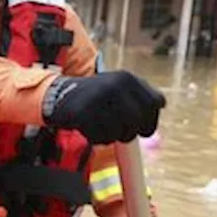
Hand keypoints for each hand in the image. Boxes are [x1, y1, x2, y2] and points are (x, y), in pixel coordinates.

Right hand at [41, 71, 165, 144]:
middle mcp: (115, 86)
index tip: (142, 128)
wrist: (56, 95)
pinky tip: (88, 129)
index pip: (156, 103)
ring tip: (101, 127)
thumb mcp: (117, 86)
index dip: (151, 119)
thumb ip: (139, 95)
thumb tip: (160, 104)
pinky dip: (97, 139)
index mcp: (127, 77)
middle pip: (139, 121)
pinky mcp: (84, 114)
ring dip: (112, 136)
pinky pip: (101, 137)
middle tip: (120, 132)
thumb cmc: (93, 96)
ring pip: (121, 132)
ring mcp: (99, 99)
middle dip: (131, 132)